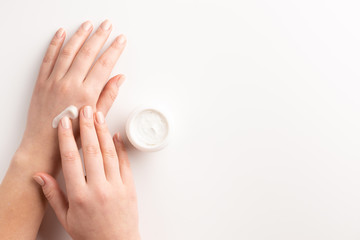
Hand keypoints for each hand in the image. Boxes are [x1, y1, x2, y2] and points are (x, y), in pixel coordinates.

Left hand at [18, 20, 125, 170]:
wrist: (43, 145)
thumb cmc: (71, 136)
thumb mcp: (96, 118)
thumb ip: (108, 96)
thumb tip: (119, 78)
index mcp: (86, 94)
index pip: (104, 65)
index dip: (114, 50)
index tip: (120, 40)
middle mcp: (69, 84)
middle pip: (87, 53)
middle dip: (99, 36)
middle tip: (107, 26)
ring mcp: (54, 81)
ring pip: (68, 51)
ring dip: (79, 35)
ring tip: (88, 25)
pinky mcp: (41, 82)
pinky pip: (48, 58)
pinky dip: (54, 44)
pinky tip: (61, 34)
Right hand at [33, 106, 139, 239]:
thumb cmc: (90, 232)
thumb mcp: (66, 217)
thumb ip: (53, 195)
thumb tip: (40, 175)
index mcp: (80, 196)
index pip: (71, 160)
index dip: (67, 139)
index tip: (65, 123)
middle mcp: (99, 188)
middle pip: (91, 151)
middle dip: (87, 127)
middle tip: (84, 109)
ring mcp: (117, 186)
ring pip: (109, 153)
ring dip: (103, 132)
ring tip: (98, 116)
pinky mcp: (130, 186)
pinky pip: (125, 162)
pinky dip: (120, 147)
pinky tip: (115, 135)